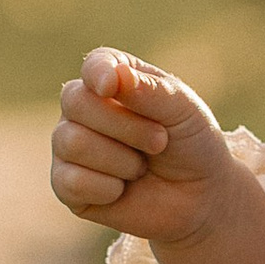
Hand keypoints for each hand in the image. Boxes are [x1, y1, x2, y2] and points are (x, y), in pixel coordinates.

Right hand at [51, 48, 243, 248]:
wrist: (199, 198)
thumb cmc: (190, 144)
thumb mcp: (183, 111)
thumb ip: (150, 90)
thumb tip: (114, 75)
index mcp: (112, 78)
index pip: (94, 65)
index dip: (98, 73)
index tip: (110, 86)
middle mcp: (82, 108)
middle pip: (76, 102)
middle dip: (126, 127)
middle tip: (160, 142)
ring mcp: (69, 146)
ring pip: (72, 142)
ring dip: (121, 161)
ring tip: (141, 168)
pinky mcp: (65, 185)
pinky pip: (70, 182)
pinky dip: (107, 189)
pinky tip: (121, 190)